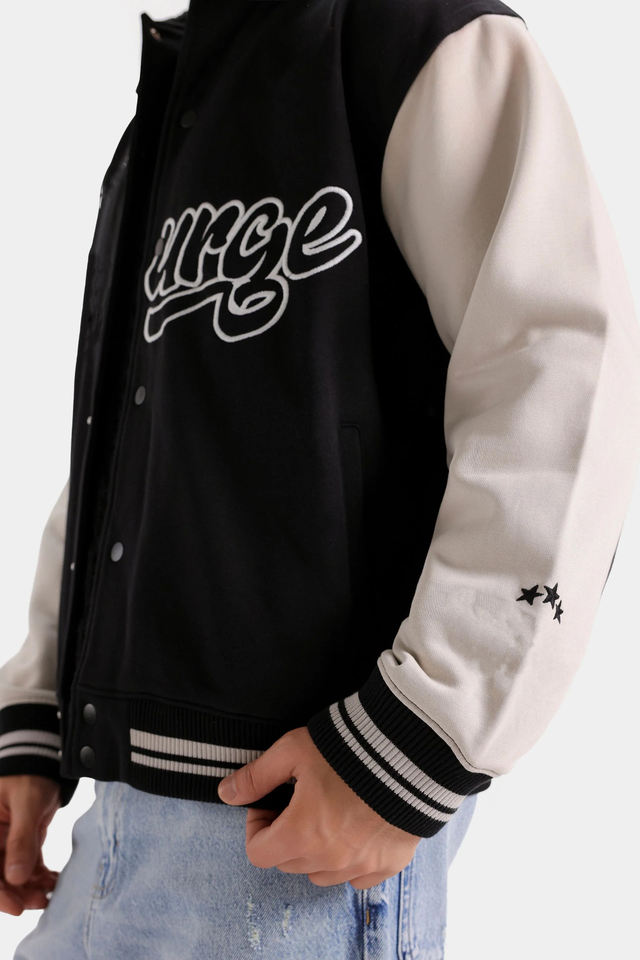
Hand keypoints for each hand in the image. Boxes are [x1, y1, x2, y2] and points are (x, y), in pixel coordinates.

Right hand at [0, 775, 60, 914]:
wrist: (43, 760)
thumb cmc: (29, 774)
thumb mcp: (26, 802)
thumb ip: (21, 839)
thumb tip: (15, 878)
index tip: (16, 908)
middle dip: (18, 894)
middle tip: (41, 901)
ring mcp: (5, 844)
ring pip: (14, 877)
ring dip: (30, 888)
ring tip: (51, 892)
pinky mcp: (22, 844)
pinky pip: (28, 867)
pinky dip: (40, 877)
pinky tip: (54, 881)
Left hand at [217, 726, 420, 889]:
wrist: (411, 751)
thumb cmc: (349, 748)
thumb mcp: (293, 750)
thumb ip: (257, 775)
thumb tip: (226, 792)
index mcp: (301, 834)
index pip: (258, 853)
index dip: (256, 826)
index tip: (270, 802)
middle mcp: (329, 859)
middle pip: (288, 863)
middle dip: (284, 834)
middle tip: (297, 800)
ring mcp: (361, 864)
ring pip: (320, 874)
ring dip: (314, 850)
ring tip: (326, 812)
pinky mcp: (388, 862)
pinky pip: (357, 876)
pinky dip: (349, 860)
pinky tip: (354, 827)